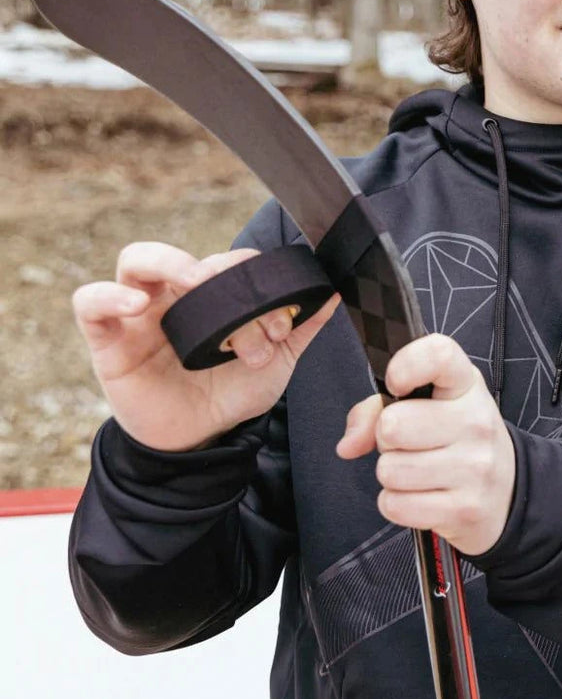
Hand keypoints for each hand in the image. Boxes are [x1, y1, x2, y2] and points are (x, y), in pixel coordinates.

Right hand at [72, 242, 340, 452]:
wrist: (200, 442)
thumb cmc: (233, 393)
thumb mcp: (279, 360)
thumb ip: (304, 325)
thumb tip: (333, 291)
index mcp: (215, 295)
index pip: (232, 263)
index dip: (257, 282)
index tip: (280, 325)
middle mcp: (176, 295)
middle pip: (188, 257)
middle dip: (223, 283)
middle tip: (246, 322)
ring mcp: (139, 313)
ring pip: (136, 260)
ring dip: (167, 261)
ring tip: (193, 282)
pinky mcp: (108, 339)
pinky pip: (90, 301)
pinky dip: (109, 295)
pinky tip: (137, 305)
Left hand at [335, 334, 515, 556]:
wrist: (509, 491)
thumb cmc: (458, 438)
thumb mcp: (430, 406)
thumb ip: (377, 410)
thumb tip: (347, 445)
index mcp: (466, 384)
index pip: (438, 355)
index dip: (405, 365)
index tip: (396, 384)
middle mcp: (476, 421)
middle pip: (393, 425)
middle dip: (386, 438)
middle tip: (408, 442)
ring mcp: (474, 467)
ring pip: (390, 470)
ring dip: (392, 473)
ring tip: (417, 469)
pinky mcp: (465, 508)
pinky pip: (396, 505)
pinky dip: (397, 503)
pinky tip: (420, 495)